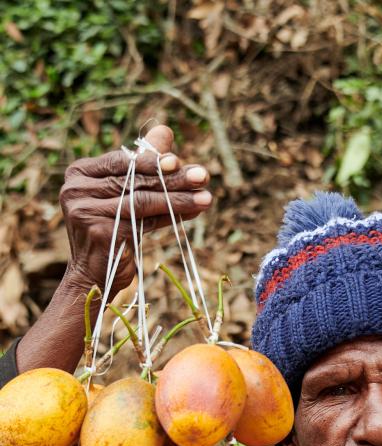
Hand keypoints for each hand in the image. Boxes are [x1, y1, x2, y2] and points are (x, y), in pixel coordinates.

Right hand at [59, 124, 211, 295]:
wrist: (93, 279)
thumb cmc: (112, 235)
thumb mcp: (127, 198)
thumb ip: (144, 167)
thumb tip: (165, 131)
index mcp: (79, 173)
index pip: (122, 161)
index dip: (153, 160)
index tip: (181, 161)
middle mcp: (76, 188)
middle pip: (135, 179)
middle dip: (173, 177)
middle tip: (203, 175)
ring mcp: (85, 209)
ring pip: (142, 198)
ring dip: (179, 197)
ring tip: (206, 197)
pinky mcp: (100, 230)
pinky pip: (144, 220)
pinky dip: (171, 215)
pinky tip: (194, 212)